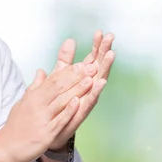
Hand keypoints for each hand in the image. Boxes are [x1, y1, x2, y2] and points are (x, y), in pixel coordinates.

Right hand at [0, 61, 97, 161]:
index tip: (82, 64)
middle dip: (76, 76)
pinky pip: (58, 121)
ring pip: (61, 101)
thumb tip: (41, 71)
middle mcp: (37, 105)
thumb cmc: (15, 127)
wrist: (4, 148)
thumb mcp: (23, 102)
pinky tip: (78, 103)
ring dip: (76, 90)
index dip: (68, 71)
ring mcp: (42, 119)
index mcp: (33, 97)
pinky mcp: (45, 134)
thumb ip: (34, 87)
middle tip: (91, 67)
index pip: (53, 80)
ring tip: (90, 80)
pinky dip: (68, 111)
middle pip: (58, 87)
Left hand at [45, 30, 114, 150]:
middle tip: (110, 37)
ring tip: (111, 54)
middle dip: (104, 52)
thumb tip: (70, 40)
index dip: (96, 46)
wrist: (50, 129)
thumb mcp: (60, 77)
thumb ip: (65, 60)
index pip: (92, 58)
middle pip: (98, 66)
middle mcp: (88, 88)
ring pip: (98, 81)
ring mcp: (87, 99)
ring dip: (105, 67)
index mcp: (83, 78)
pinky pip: (90, 100)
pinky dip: (95, 91)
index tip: (100, 32)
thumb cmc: (58, 102)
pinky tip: (101, 81)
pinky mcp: (82, 112)